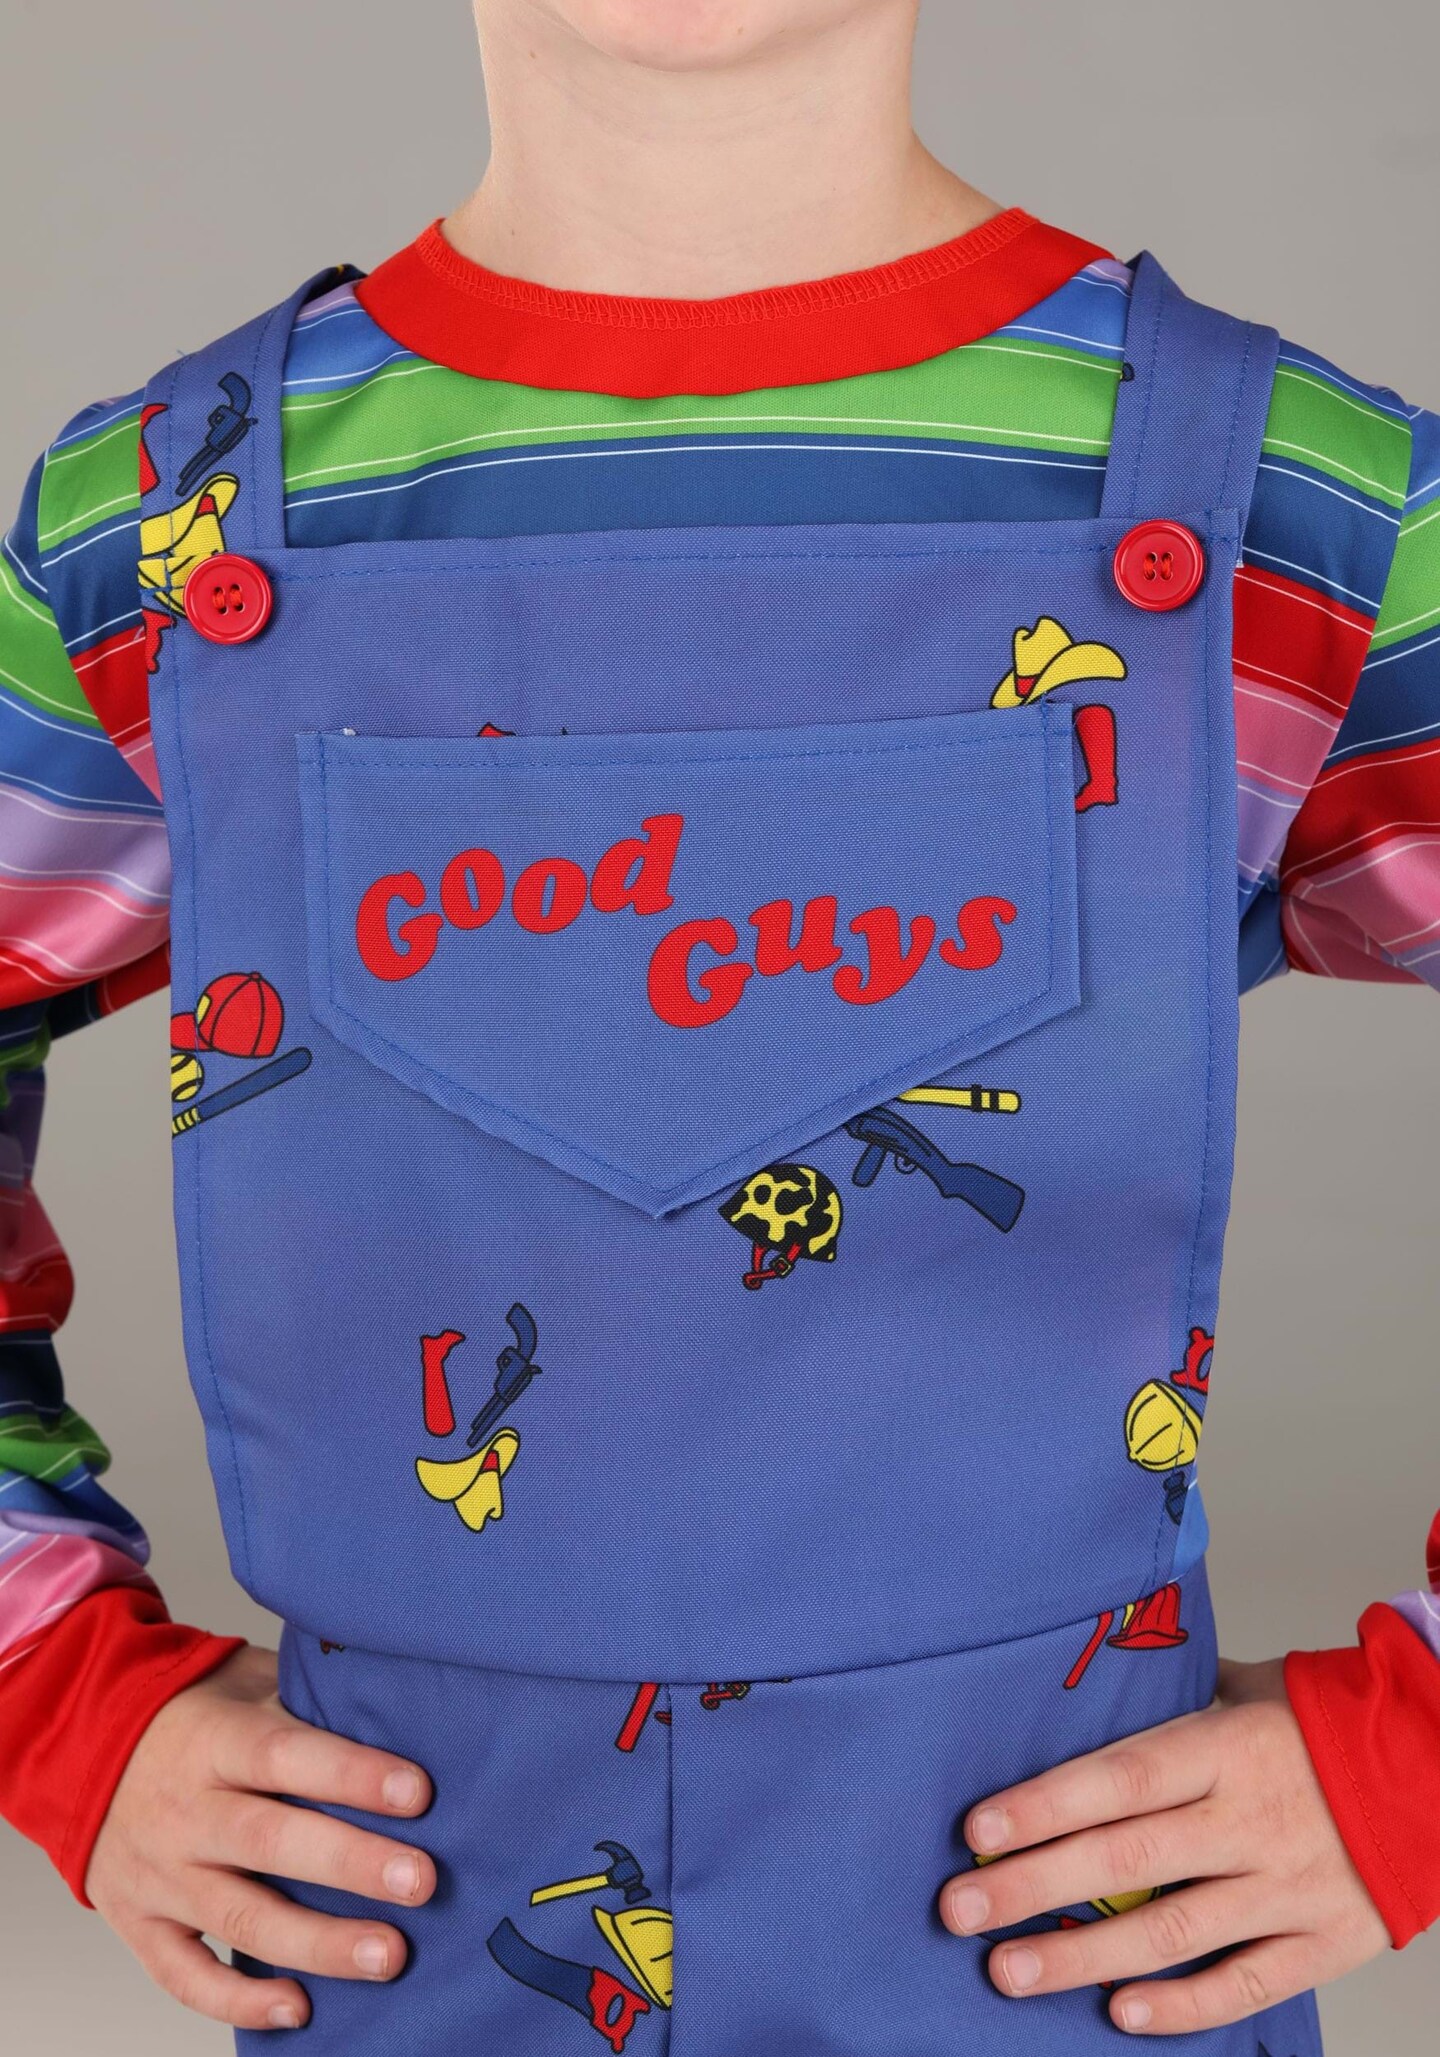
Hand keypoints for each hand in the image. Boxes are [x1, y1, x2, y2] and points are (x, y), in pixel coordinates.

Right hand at [85, 1644, 436, 2031]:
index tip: (418, 1794)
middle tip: (421, 1882)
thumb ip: (307, 1701)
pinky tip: (299, 2009)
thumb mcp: (244, 1682)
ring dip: (319, 1943)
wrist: (82, 1744)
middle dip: (352, 1864)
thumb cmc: (191, 1713)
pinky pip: (186, 1975)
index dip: (352, 1775)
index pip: (286, 1754)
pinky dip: (240, 2000)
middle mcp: (184, 1811)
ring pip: (240, 1917)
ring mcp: (159, 1874)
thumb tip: (397, 1715)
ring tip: (388, 1955)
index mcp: (214, 1741)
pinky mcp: (139, 1924)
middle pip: (271, 1842)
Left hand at [940, 1657, 1388, 2034]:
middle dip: (1032, 1887)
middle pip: (1125, 1859)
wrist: (1434, 1763)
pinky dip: (1182, 2006)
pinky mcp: (1324, 1941)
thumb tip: (1087, 1674)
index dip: (1044, 1806)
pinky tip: (1119, 2012)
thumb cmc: (1321, 1720)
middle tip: (959, 1910)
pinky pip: (1244, 1984)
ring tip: (1008, 1971)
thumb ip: (1170, 1695)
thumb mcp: (1246, 1685)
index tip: (977, 1832)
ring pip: (1171, 1932)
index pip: (1118, 1779)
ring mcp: (1287, 1887)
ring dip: (1081, 1955)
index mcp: (1226, 1747)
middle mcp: (1250, 1819)